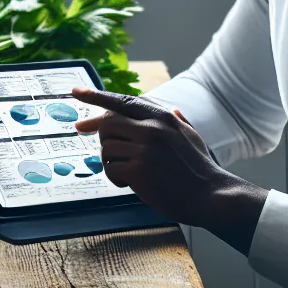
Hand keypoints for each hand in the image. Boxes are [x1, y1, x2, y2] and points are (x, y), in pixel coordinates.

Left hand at [71, 88, 266, 242]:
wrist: (211, 196)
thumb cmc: (200, 169)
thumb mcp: (192, 137)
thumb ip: (177, 121)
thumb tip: (172, 109)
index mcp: (163, 117)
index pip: (122, 100)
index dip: (96, 96)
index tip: (76, 92)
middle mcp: (152, 128)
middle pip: (107, 124)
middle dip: (104, 140)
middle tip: (114, 155)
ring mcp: (145, 148)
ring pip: (106, 149)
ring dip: (112, 164)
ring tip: (130, 174)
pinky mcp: (138, 170)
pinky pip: (110, 169)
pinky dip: (115, 179)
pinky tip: (130, 184)